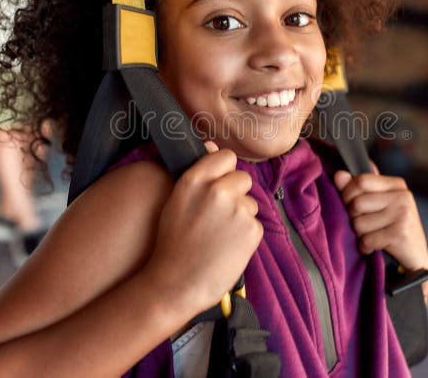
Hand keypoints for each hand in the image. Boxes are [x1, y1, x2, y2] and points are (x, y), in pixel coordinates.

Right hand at [145, 142, 262, 314]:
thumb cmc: (172, 245)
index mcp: (195, 180)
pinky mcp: (252, 230)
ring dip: (240, 216)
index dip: (224, 171)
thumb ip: (198, 173)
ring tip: (219, 237)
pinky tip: (227, 248)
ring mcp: (238, 210)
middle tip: (217, 218)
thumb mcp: (176, 201)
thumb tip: (213, 144)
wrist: (176, 284)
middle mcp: (218, 190)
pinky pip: (255, 225)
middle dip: (235, 195)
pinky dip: (246, 236)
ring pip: (250, 203)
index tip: (217, 186)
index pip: (225, 156)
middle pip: (242, 178)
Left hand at [334, 169, 427, 302]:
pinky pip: (366, 240)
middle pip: (356, 203)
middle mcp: (402, 196)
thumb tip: (339, 175)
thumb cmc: (393, 227)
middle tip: (365, 226)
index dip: (348, 194)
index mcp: (397, 185)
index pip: (360, 181)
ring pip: (358, 223)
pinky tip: (375, 247)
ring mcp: (403, 214)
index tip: (351, 205)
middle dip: (353, 218)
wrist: (415, 257)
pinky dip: (366, 247)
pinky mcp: (400, 234)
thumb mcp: (378, 204)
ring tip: (372, 236)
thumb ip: (358, 188)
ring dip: (360, 235)